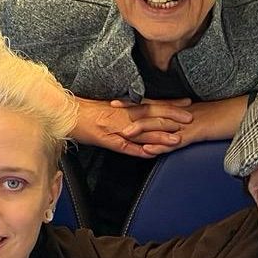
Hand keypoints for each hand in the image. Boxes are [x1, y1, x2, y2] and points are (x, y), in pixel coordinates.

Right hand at [73, 97, 193, 156]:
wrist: (66, 113)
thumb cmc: (87, 111)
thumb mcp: (111, 107)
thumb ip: (129, 108)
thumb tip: (146, 108)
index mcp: (125, 106)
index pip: (153, 103)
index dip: (171, 104)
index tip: (187, 103)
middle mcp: (124, 114)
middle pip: (152, 115)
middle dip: (172, 117)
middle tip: (191, 119)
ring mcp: (116, 128)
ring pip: (142, 131)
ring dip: (160, 135)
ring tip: (177, 139)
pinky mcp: (108, 140)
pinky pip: (125, 146)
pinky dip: (139, 150)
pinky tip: (151, 154)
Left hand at [114, 96, 249, 155]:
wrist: (245, 112)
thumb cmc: (226, 115)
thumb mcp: (203, 117)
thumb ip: (187, 121)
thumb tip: (176, 127)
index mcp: (180, 109)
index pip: (154, 103)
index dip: (134, 101)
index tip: (116, 99)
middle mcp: (181, 114)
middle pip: (152, 111)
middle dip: (131, 111)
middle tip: (110, 108)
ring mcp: (188, 123)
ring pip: (161, 126)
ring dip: (142, 129)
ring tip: (124, 133)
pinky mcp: (197, 133)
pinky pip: (176, 141)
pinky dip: (162, 145)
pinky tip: (149, 149)